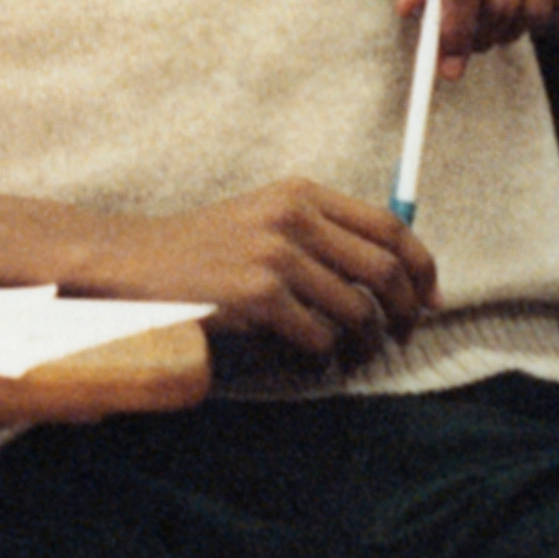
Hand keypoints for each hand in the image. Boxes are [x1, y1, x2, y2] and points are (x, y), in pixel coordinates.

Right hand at [0, 179, 438, 362]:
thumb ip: (317, 232)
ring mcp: (275, 256)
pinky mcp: (256, 296)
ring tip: (353, 359)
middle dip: (404, 313)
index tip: (429, 300)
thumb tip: (387, 272)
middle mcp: (294, 217)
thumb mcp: (262, 219)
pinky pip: (317, 339)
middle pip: (385, 270)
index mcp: (302, 194)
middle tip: (400, 338)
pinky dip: (322, 360)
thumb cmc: (198, 250)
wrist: (129, 262)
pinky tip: (311, 363)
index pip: (391, 228)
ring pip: (355, 311)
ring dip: (363, 346)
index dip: (421, 269)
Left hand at [399, 0, 558, 74]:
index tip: (448, 62)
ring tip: (497, 21)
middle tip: (471, 42)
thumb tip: (410, 8)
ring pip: (538, 8)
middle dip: (483, 36)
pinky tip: (531, 8)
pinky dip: (550, 20)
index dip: (456, 30)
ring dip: (514, 31)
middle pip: (504, 1)